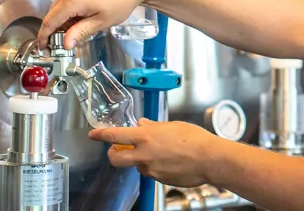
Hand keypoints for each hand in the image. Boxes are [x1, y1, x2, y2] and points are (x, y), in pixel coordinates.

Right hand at [38, 0, 154, 48]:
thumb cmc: (121, 1)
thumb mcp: (101, 22)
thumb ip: (80, 33)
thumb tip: (66, 44)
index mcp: (71, 0)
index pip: (49, 21)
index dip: (44, 37)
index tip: (44, 48)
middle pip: (52, 15)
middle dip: (55, 31)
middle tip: (65, 43)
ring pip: (58, 9)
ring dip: (63, 22)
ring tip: (79, 30)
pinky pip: (64, 2)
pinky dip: (68, 13)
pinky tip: (81, 19)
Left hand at [88, 119, 227, 187]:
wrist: (209, 159)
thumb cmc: (195, 140)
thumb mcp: (172, 126)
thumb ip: (153, 127)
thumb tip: (142, 125)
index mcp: (146, 137)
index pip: (115, 135)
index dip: (101, 135)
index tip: (94, 134)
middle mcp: (145, 154)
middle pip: (116, 158)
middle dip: (112, 154)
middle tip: (117, 149)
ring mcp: (151, 169)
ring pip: (136, 165)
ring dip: (140, 159)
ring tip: (158, 153)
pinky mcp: (159, 179)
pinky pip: (151, 172)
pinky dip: (155, 166)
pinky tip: (169, 161)